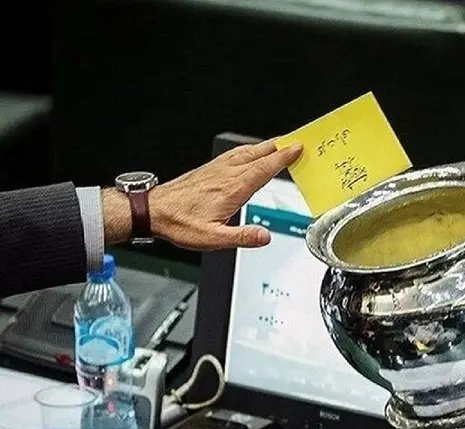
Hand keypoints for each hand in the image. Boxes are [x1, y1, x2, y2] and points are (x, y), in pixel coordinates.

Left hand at [103, 139, 301, 249]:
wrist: (153, 211)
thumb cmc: (180, 223)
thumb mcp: (213, 239)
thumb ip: (242, 237)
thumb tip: (265, 236)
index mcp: (232, 189)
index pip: (264, 168)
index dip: (284, 157)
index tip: (298, 148)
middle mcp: (226, 174)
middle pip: (258, 154)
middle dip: (280, 146)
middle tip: (297, 141)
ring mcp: (216, 169)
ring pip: (247, 151)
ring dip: (266, 146)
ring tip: (279, 144)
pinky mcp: (208, 169)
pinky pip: (234, 154)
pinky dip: (249, 150)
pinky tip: (250, 152)